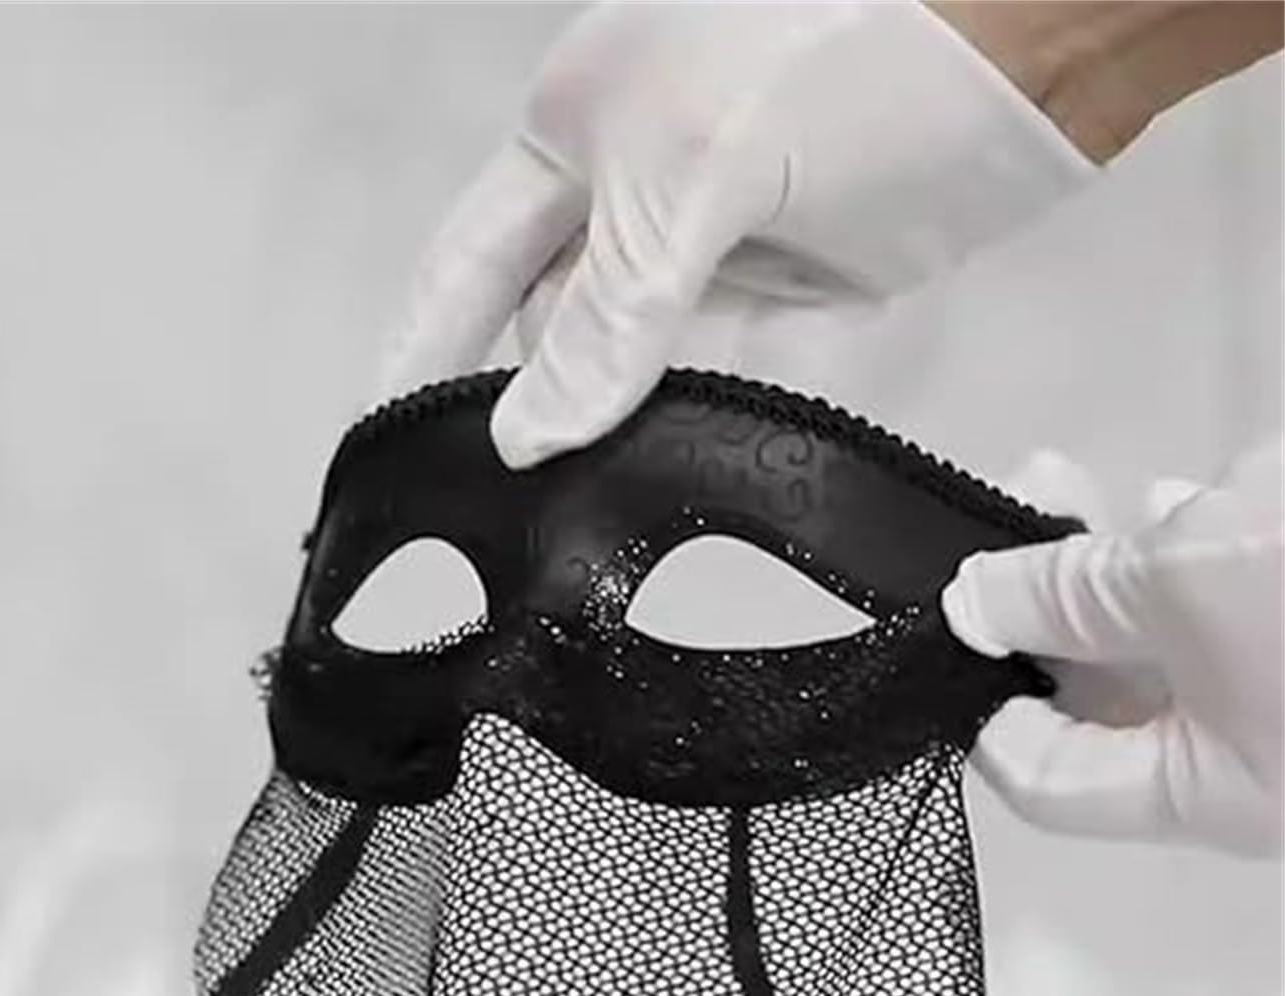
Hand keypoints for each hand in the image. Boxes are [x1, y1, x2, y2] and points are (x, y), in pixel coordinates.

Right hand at [372, 1, 1093, 467]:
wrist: (1040, 32)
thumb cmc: (844, 48)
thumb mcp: (691, 174)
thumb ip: (607, 314)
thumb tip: (528, 436)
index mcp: (573, 132)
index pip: (466, 267)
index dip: (422, 354)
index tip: (381, 441)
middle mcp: (632, 190)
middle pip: (553, 327)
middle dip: (527, 409)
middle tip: (494, 514)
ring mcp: (717, 238)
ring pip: (641, 360)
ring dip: (619, 427)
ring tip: (579, 520)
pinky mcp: (798, 282)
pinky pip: (732, 369)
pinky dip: (711, 419)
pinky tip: (680, 473)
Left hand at [941, 440, 1283, 856]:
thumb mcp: (1187, 582)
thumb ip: (1066, 596)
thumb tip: (970, 604)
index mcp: (1211, 797)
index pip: (1047, 781)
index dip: (980, 705)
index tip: (945, 620)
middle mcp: (1256, 765)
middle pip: (1107, 692)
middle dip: (1055, 593)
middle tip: (1028, 495)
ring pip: (1175, 636)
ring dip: (1131, 554)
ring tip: (1087, 477)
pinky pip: (1243, 599)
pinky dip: (1210, 544)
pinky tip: (1202, 491)